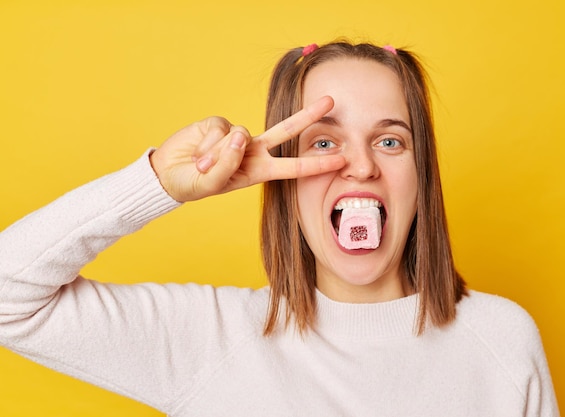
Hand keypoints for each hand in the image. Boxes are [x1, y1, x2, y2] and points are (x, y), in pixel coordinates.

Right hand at [150, 96, 344, 201]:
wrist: (168, 175)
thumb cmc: (194, 185)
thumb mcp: (212, 184)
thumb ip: (226, 165)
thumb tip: (239, 136)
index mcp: (259, 171)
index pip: (293, 168)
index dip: (316, 164)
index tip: (341, 160)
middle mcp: (253, 151)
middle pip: (285, 131)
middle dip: (308, 116)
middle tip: (330, 101)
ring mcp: (236, 136)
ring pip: (240, 135)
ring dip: (217, 155)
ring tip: (202, 166)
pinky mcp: (218, 123)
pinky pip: (219, 129)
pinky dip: (206, 144)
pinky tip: (197, 153)